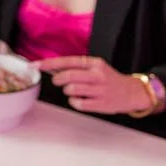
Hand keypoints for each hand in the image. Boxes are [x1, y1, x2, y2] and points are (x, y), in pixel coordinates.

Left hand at [37, 56, 151, 114]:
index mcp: (95, 63)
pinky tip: (82, 100)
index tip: (34, 66)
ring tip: (75, 92)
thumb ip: (75, 67)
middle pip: (68, 76)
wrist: (132, 92)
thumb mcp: (95, 68)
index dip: (48, 63)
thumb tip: (51, 67)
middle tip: (59, 82)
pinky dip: (75, 102)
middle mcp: (98, 75)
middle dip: (58, 79)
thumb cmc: (108, 79)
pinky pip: (78, 103)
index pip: (67, 61)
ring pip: (71, 90)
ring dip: (68, 92)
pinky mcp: (101, 104)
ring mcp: (100, 90)